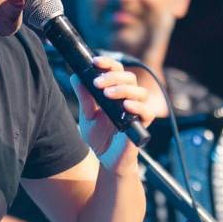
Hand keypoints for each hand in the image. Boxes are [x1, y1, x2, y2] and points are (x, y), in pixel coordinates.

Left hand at [72, 56, 153, 171]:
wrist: (105, 160)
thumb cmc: (99, 138)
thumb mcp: (86, 116)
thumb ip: (84, 97)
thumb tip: (76, 76)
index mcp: (116, 92)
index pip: (117, 71)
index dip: (108, 63)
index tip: (95, 62)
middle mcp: (128, 99)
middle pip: (129, 78)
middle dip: (113, 77)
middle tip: (98, 83)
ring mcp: (137, 111)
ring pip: (140, 92)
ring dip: (123, 89)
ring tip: (108, 94)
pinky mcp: (142, 125)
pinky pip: (147, 112)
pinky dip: (137, 107)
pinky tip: (125, 106)